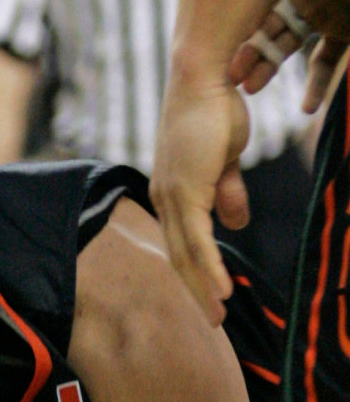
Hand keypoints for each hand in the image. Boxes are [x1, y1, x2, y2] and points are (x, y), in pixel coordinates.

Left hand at [150, 74, 250, 325]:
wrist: (205, 80)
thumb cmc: (215, 112)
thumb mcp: (226, 160)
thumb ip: (227, 191)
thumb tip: (236, 222)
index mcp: (171, 193)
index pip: (180, 242)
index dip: (194, 271)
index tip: (208, 296)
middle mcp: (164, 198)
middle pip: (178, 255)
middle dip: (194, 290)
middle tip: (211, 321)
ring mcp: (172, 196)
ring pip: (186, 254)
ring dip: (202, 287)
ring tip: (217, 315)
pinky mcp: (186, 191)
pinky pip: (198, 239)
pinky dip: (208, 266)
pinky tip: (219, 289)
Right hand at [231, 0, 349, 110]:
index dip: (246, 12)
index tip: (228, 34)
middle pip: (268, 23)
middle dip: (250, 48)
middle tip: (232, 73)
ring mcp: (319, 13)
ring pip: (287, 45)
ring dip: (269, 67)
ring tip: (251, 89)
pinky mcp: (341, 31)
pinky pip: (324, 60)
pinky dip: (316, 83)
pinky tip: (308, 107)